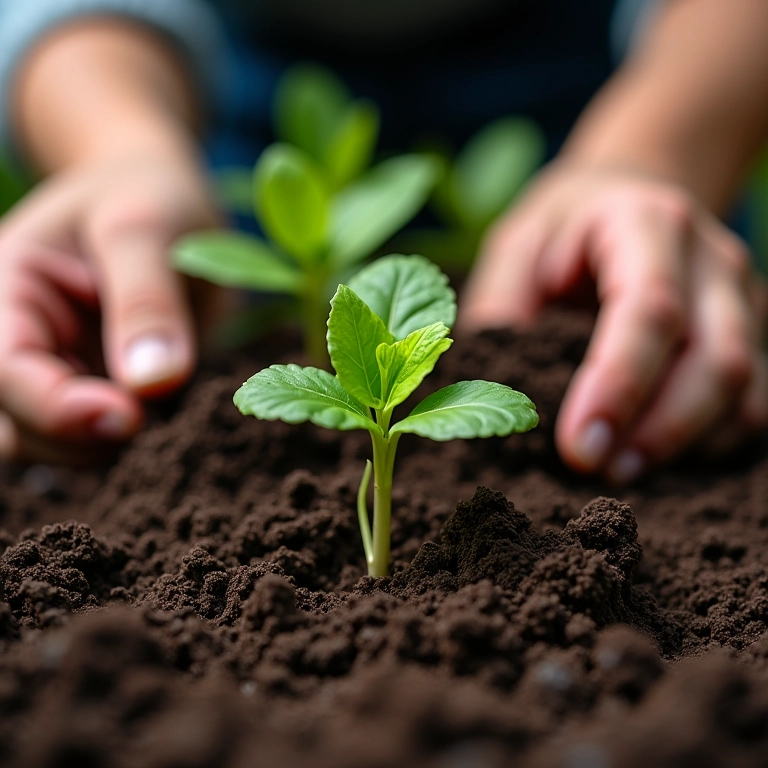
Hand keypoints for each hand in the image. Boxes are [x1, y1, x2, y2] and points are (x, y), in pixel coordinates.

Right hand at [0, 151, 216, 461]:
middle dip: (83, 436)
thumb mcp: (144, 228)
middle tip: (154, 417)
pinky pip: (105, 439)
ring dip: (108, 446)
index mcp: (5, 293)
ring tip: (169, 405)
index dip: (55, 407)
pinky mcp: (102, 391)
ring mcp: (61, 371)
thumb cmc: (146, 195)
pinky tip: (174, 415)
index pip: (4, 370)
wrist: (166, 201)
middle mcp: (21, 340)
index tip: (127, 417)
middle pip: (19, 426)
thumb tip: (153, 383)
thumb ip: (146, 301)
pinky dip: (137, 441)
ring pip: (57, 446)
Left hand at [461, 165, 767, 481]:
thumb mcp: (515, 248)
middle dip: (659, 429)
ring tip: (622, 472)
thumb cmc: (562, 230)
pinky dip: (714, 440)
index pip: (649, 310)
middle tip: (598, 472)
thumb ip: (502, 309)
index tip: (578, 448)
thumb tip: (490, 391)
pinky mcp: (754, 332)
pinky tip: (662, 457)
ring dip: (687, 442)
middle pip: (714, 357)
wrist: (628, 196)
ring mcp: (744, 295)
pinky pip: (754, 400)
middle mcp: (711, 258)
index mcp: (647, 223)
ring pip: (743, 386)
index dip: (618, 385)